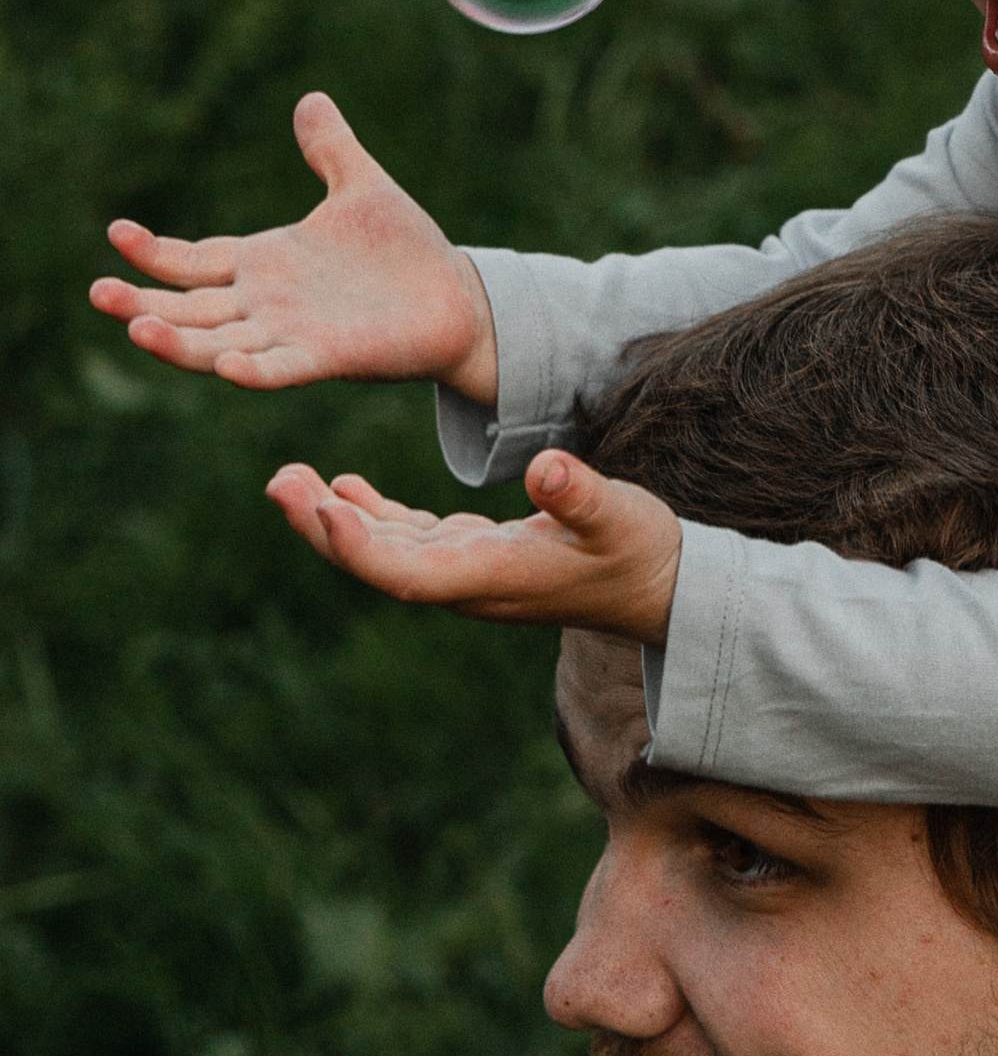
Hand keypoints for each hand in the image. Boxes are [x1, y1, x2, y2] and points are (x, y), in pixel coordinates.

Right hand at [92, 94, 498, 402]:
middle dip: (143, 301)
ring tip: (136, 327)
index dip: (155, 252)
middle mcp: (267, 304)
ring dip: (177, 341)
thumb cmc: (406, 252)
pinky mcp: (327, 358)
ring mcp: (292, 334)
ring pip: (218, 345)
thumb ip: (330, 150)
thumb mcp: (362, 188)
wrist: (457, 298)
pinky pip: (280, 369)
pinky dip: (252, 370)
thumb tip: (310, 99)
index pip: (196, 260)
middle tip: (98, 292)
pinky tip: (225, 366)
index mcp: (267, 264)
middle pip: (190, 308)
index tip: (117, 231)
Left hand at [264, 450, 682, 639]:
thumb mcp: (622, 516)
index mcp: (494, 577)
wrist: (661, 587)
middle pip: (377, 563)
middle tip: (278, 481)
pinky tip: (343, 488)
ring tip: (288, 479)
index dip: (359, 546)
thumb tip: (547, 468)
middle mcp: (469, 583)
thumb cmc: (644, 551)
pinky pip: (407, 540)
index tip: (321, 507)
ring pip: (383, 550)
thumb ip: (581, 496)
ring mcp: (469, 571)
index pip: (408, 573)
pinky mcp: (476, 555)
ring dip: (334, 518)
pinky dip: (371, 515)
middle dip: (323, 526)